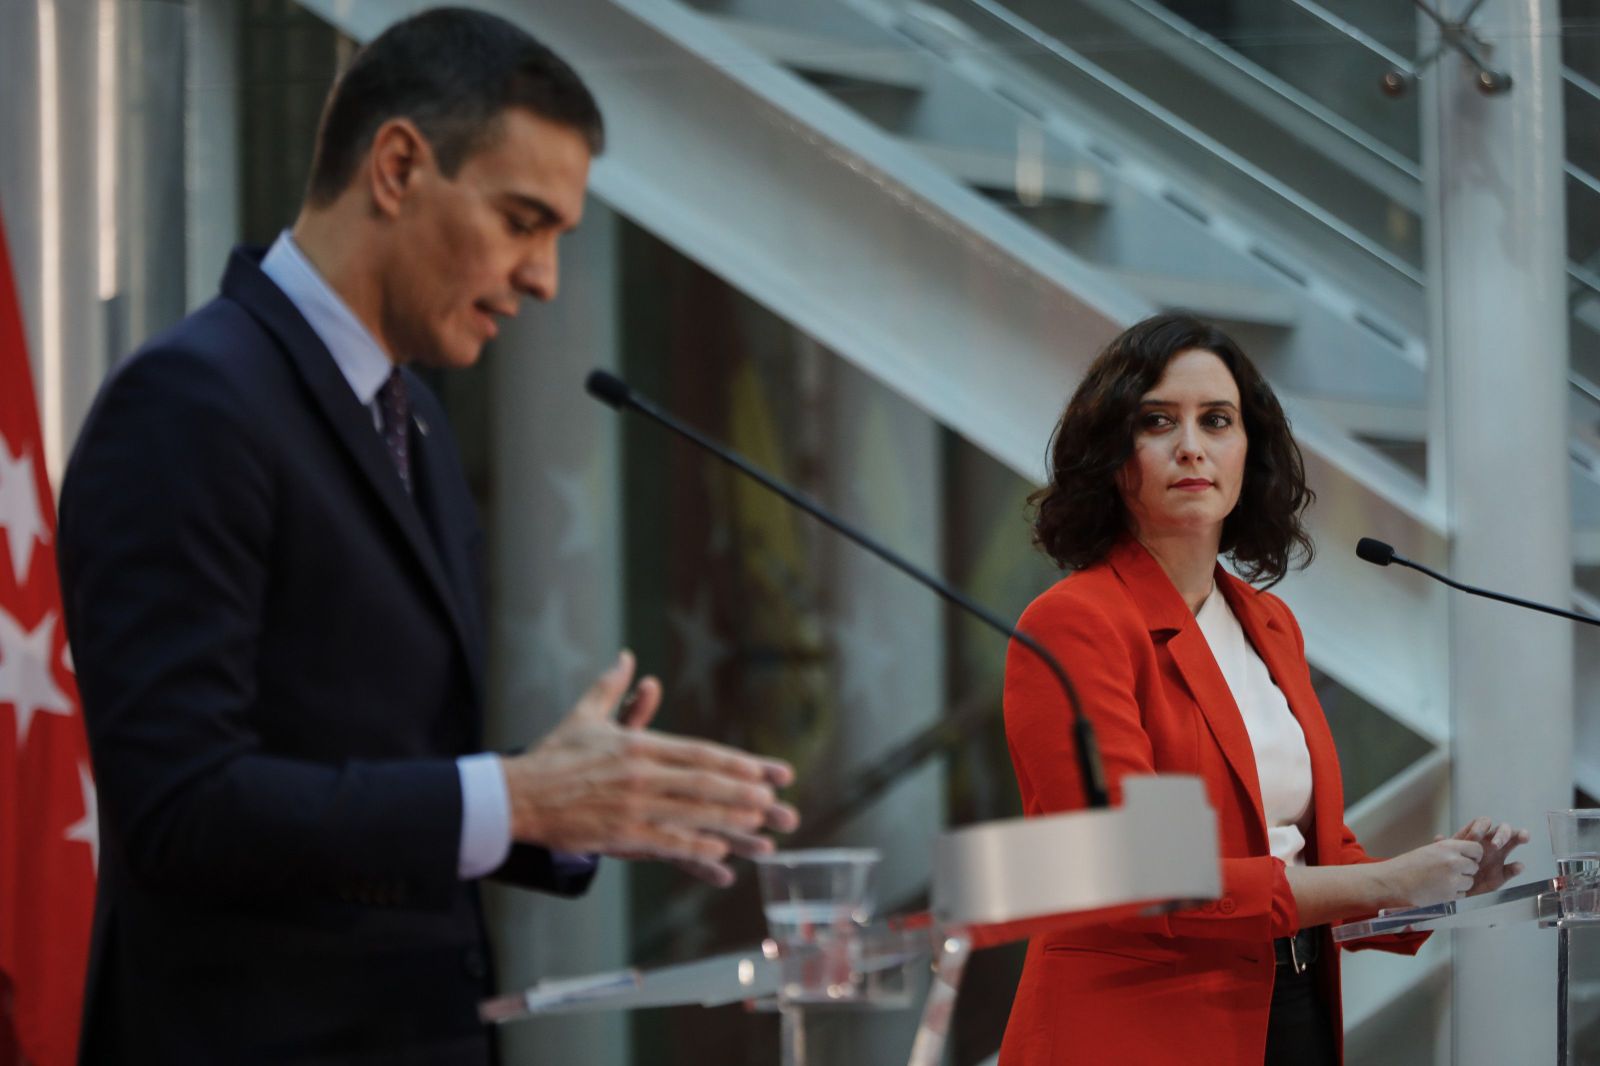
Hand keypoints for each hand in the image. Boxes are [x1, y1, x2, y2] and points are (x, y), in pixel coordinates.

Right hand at [500, 650, 798, 885]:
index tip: (764, 770)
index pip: (699, 753)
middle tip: (775, 802)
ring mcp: (632, 805)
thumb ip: (613, 687)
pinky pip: (666, 841)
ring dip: (730, 819)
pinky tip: (719, 853)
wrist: (516, 795)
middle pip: (705, 782)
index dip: (736, 763)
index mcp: (638, 745)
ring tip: (760, 826)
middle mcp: (641, 773)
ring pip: (692, 812)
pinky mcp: (619, 833)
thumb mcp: (585, 716)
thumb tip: (627, 657)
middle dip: (744, 792)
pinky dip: (695, 846)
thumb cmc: (552, 756)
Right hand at [1377, 837, 1481, 906]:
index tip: (1469, 858)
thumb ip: (1448, 851)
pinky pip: (1462, 895)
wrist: (1391, 884)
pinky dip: (1454, 894)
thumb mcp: (1428, 851)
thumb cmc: (1405, 868)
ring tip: (1441, 882)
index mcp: (1447, 847)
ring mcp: (1453, 880)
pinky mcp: (1450, 896)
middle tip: (1450, 872)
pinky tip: (1438, 890)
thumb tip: (1464, 854)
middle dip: (1466, 870)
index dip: (1474, 855)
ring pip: (1469, 882)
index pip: (1476, 849)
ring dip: (1460, 883)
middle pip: (1474, 867)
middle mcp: (1453, 862)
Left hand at [1444, 817, 1529, 896]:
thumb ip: (1445, 846)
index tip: (1474, 838)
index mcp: (1476, 836)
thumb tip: (1439, 837)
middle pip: (1503, 828)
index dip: (1480, 827)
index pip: (1483, 822)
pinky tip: (1517, 866)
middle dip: (1502, 833)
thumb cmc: (1452, 865)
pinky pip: (1514, 868)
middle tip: (1494, 845)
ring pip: (1514, 840)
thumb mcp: (1447, 854)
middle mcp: (1490, 843)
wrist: (1454, 887)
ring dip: (1519, 836)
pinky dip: (1517, 867)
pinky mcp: (1503, 873)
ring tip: (1522, 839)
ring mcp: (1499, 857)